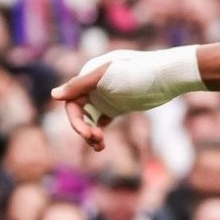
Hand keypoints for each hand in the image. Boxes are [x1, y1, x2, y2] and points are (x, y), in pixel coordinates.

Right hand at [50, 47, 201, 152]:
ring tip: (100, 146)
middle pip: (79, 113)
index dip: (76, 121)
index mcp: (88, 76)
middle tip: (97, 141)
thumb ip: (79, 85)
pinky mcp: (117, 105)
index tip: (88, 135)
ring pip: (89, 119)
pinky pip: (101, 121)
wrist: (167, 76)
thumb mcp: (106, 77)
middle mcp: (94, 86)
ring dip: (90, 133)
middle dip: (84, 129)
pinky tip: (101, 143)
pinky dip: (98, 132)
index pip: (71, 102)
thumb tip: (53, 95)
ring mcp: (106, 96)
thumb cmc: (137, 73)